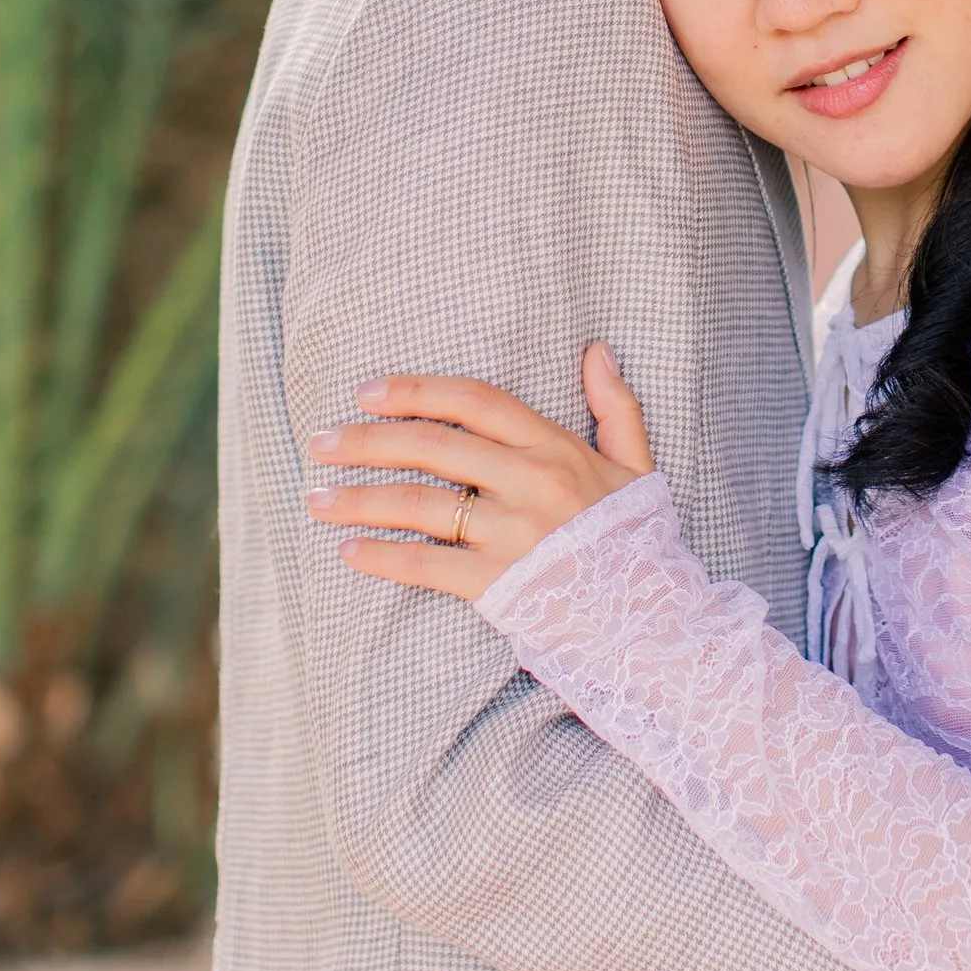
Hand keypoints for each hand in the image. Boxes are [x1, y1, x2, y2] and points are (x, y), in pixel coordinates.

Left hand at [311, 348, 654, 602]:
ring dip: (358, 499)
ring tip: (315, 497)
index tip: (367, 391)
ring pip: (419, 505)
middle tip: (320, 441)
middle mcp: (528, 484)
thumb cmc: (639, 539)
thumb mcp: (637, 464)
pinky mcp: (498, 585)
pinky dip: (382, 558)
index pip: (475, 400)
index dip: (416, 390)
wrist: (655, 621)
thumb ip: (615, 405)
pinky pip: (426, 566)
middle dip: (368, 440)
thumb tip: (596, 349)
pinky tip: (348, 550)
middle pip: (433, 447)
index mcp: (554, 448)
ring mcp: (511, 535)